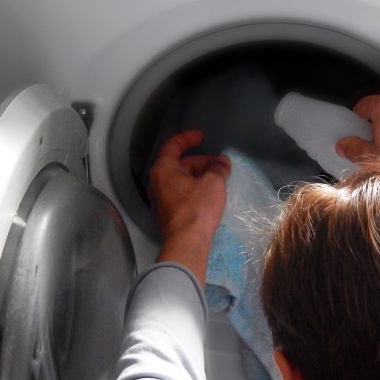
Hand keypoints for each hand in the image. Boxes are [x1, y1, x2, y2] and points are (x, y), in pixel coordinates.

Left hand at [148, 130, 230, 282]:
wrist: (186, 243)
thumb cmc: (197, 209)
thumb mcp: (213, 183)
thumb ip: (218, 168)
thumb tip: (222, 162)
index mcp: (163, 169)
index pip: (173, 145)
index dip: (188, 138)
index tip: (201, 136)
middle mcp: (157, 182)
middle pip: (178, 164)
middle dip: (199, 161)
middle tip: (217, 163)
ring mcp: (160, 199)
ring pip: (180, 179)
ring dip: (198, 175)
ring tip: (216, 178)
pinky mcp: (167, 214)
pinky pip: (180, 193)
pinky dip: (193, 188)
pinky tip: (208, 194)